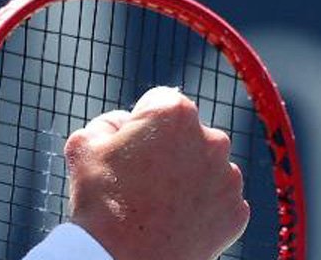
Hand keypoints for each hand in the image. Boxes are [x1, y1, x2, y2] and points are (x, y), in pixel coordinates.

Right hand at [64, 86, 249, 259]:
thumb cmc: (101, 199)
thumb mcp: (84, 143)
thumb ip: (109, 121)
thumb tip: (126, 126)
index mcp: (174, 112)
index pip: (159, 101)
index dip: (139, 122)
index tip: (128, 147)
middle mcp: (211, 138)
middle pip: (187, 132)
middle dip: (168, 147)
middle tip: (141, 176)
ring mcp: (228, 178)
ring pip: (205, 164)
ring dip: (186, 175)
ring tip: (157, 202)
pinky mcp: (236, 212)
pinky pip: (217, 197)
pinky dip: (200, 204)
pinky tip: (175, 219)